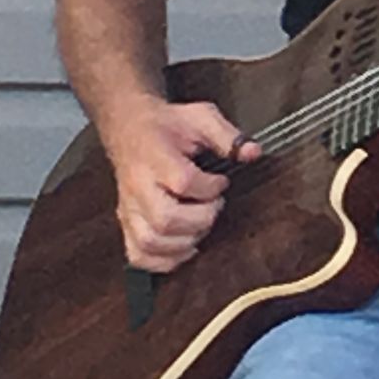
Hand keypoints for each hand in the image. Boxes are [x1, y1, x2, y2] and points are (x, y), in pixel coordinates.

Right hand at [101, 96, 260, 273]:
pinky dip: (163, 261)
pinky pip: (137, 255)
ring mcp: (128, 208)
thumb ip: (228, 136)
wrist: (129, 128)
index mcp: (156, 157)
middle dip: (201, 219)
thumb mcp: (200, 117)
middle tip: (214, 206)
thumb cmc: (167, 126)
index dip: (210, 187)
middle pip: (165, 219)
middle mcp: (138, 186)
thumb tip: (253, 153)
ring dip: (184, 242)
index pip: (183, 182)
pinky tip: (183, 248)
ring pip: (150, 241)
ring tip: (201, 226)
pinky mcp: (125, 222)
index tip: (222, 182)